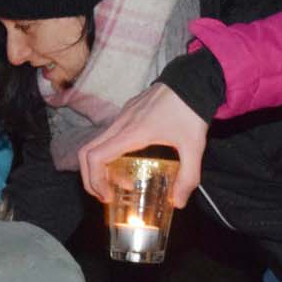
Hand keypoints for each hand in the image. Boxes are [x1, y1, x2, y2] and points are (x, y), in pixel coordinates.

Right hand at [76, 83, 207, 208]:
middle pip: (87, 152)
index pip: (95, 156)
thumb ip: (188, 176)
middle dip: (91, 178)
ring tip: (124, 182)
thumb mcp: (194, 146)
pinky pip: (109, 136)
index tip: (108, 196)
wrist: (193, 78)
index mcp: (131, 132)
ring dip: (102, 167)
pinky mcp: (129, 112)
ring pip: (97, 144)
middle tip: (107, 195)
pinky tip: (132, 162)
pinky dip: (110, 154)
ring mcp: (123, 116)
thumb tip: (178, 203)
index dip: (94, 180)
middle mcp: (121, 124)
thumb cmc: (191, 110)